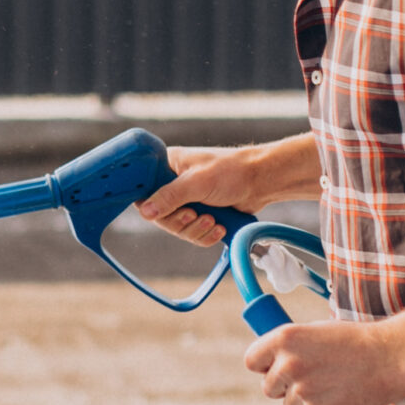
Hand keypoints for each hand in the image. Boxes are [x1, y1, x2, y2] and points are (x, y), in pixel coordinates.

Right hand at [137, 146, 253, 245]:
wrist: (261, 181)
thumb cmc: (231, 171)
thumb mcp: (197, 182)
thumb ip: (170, 196)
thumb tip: (145, 212)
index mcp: (166, 168)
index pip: (144, 191)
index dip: (152, 206)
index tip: (166, 210)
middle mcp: (173, 185)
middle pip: (160, 216)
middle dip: (180, 221)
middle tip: (194, 215)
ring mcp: (187, 201)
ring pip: (178, 228)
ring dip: (196, 230)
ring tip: (213, 220)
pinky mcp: (200, 215)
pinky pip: (193, 235)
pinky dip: (206, 236)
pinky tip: (219, 227)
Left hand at [245, 297, 404, 404]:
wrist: (394, 356)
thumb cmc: (357, 341)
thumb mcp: (316, 332)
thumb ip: (291, 348)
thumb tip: (270, 364)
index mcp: (284, 338)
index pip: (251, 361)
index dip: (264, 366)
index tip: (275, 368)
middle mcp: (288, 364)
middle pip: (269, 388)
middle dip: (286, 387)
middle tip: (314, 378)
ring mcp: (303, 391)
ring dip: (307, 402)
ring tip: (334, 386)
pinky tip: (340, 401)